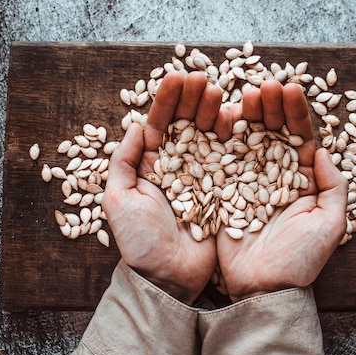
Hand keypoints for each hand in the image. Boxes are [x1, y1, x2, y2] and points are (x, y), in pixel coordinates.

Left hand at [102, 71, 230, 304]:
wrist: (168, 278)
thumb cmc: (139, 242)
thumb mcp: (118, 199)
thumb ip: (124, 161)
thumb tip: (134, 124)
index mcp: (151, 166)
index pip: (159, 124)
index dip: (168, 101)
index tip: (177, 76)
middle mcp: (177, 167)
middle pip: (186, 124)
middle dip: (193, 99)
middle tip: (202, 78)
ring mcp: (202, 177)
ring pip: (209, 137)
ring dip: (213, 113)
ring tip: (219, 93)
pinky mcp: (223, 190)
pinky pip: (229, 160)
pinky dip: (233, 139)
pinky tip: (237, 118)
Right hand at [216, 80, 348, 301]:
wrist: (263, 288)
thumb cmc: (300, 260)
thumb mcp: (331, 223)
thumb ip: (334, 186)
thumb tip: (323, 149)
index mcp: (304, 179)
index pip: (301, 137)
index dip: (297, 112)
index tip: (291, 89)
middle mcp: (276, 174)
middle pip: (273, 131)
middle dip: (271, 106)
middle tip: (267, 85)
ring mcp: (249, 180)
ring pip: (248, 139)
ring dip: (248, 115)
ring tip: (247, 94)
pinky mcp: (224, 189)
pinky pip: (224, 158)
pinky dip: (223, 136)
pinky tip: (223, 115)